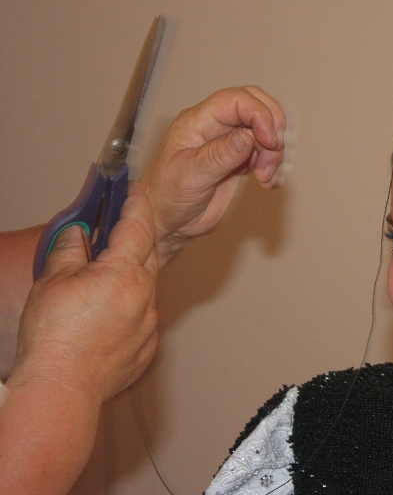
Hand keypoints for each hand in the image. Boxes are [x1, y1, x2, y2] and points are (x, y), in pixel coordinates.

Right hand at [9, 186, 158, 404]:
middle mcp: (145, 297)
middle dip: (134, 241)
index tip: (133, 193)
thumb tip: (80, 232)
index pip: (138, 227)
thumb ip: (71, 250)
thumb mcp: (53, 282)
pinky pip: (143, 317)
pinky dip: (130, 309)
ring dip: (130, 277)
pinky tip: (106, 316)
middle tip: (115, 233)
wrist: (62, 388)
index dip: (135, 205)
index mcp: (124, 274)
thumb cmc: (54, 337)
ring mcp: (149, 324)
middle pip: (148, 255)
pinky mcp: (147, 347)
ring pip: (146, 288)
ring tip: (102, 281)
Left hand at [137, 86, 286, 263]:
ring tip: (265, 176)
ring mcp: (228, 143)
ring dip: (274, 152)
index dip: (260, 114)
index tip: (269, 140)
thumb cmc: (165, 197)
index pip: (237, 100)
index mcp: (198, 121)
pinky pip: (265, 151)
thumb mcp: (190, 175)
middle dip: (272, 127)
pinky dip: (274, 164)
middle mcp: (215, 127)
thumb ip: (220, 155)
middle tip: (272, 152)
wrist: (166, 223)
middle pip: (256, 106)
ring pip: (265, 130)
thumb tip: (248, 136)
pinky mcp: (239, 160)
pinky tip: (267, 180)